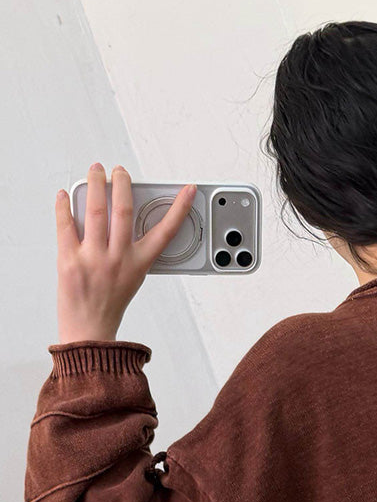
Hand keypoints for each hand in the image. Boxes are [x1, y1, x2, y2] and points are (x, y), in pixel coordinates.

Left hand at [55, 162, 195, 343]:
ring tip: (95, 171)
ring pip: (95, 211)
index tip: (187, 190)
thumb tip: (118, 218)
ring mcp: (93, 258)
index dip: (179, 209)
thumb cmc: (110, 305)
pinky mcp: (68, 260)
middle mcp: (118, 258)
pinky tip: (64, 195)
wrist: (88, 330)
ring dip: (95, 184)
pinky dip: (63, 206)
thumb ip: (130, 250)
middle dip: (122, 183)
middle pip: (123, 210)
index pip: (165, 231)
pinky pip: (65, 225)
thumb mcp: (132, 278)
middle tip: (120, 171)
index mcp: (138, 264)